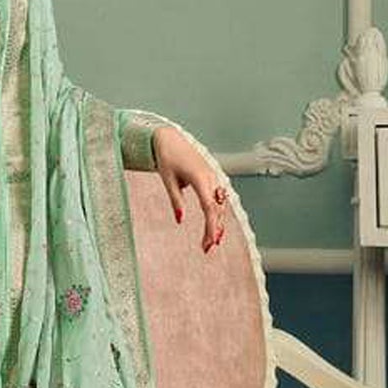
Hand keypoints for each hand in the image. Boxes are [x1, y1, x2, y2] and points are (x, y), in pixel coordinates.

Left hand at [153, 125, 226, 253]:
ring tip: (211, 241)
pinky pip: (217, 198)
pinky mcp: (211, 177)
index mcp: (200, 178)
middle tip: (207, 248)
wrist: (170, 139)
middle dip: (214, 229)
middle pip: (217, 208)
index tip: (209, 243)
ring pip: (220, 204)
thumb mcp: (168, 180)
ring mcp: (213, 177)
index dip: (210, 227)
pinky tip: (214, 226)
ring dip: (217, 223)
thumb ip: (176, 200)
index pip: (209, 208)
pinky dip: (216, 212)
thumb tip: (180, 220)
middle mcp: (211, 177)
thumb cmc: (167, 158)